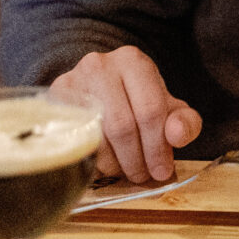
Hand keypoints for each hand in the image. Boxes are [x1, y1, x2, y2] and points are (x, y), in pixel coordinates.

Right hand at [48, 46, 201, 182]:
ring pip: (96, 137)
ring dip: (114, 164)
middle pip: (122, 126)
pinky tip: (104, 165)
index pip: (150, 110)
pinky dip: (93, 160)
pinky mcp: (53, 101)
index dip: (158, 147)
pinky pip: (74, 140)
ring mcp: (72, 82)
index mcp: (133, 62)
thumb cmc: (138, 101)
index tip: (162, 171)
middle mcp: (100, 66)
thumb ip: (184, 122)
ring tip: (125, 171)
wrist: (96, 87)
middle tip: (143, 177)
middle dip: (136, 160)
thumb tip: (176, 135)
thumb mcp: (168, 108)